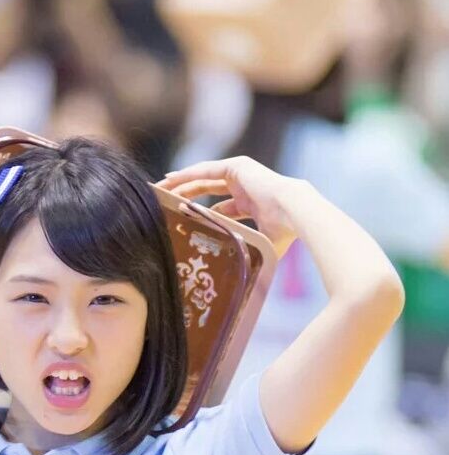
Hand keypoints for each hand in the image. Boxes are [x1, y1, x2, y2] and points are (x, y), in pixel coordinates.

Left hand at [158, 156, 304, 256]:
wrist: (294, 213)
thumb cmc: (284, 233)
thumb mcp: (261, 247)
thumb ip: (250, 257)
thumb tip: (249, 288)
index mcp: (249, 204)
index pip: (218, 207)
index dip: (199, 212)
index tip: (183, 218)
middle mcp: (243, 186)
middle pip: (205, 190)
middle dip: (184, 195)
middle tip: (164, 202)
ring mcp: (240, 174)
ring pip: (202, 177)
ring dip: (180, 183)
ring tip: (160, 188)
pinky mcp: (237, 166)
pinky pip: (205, 170)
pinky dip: (187, 174)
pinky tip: (170, 179)